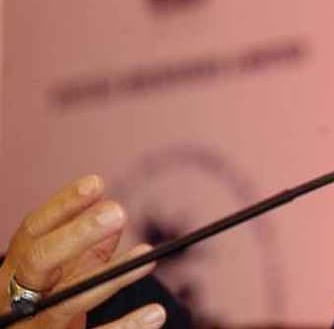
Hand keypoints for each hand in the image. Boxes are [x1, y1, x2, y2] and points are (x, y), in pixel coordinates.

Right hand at [0, 175, 164, 327]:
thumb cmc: (44, 309)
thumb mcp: (60, 279)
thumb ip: (86, 253)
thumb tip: (115, 218)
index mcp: (14, 271)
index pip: (33, 231)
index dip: (62, 206)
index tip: (97, 182)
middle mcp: (15, 298)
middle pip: (39, 261)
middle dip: (76, 234)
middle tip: (118, 211)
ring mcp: (34, 328)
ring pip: (68, 302)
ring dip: (111, 277)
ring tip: (148, 256)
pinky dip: (125, 328)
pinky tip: (156, 314)